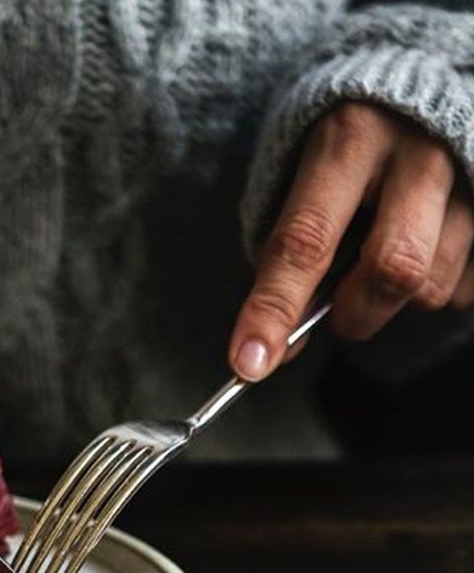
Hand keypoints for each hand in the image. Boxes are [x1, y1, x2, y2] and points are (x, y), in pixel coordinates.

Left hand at [229, 102, 473, 380]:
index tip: (248, 363)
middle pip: (392, 270)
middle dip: (354, 313)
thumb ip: (286, 257)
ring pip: (435, 284)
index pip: (305, 241)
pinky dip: (437, 287)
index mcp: (348, 139)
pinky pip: (468, 284)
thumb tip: (269, 350)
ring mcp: (471, 173)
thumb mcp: (301, 178)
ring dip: (396, 302)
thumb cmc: (345, 146)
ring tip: (381, 262)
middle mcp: (418, 151)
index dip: (273, 309)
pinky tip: (423, 250)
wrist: (419, 83)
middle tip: (338, 311)